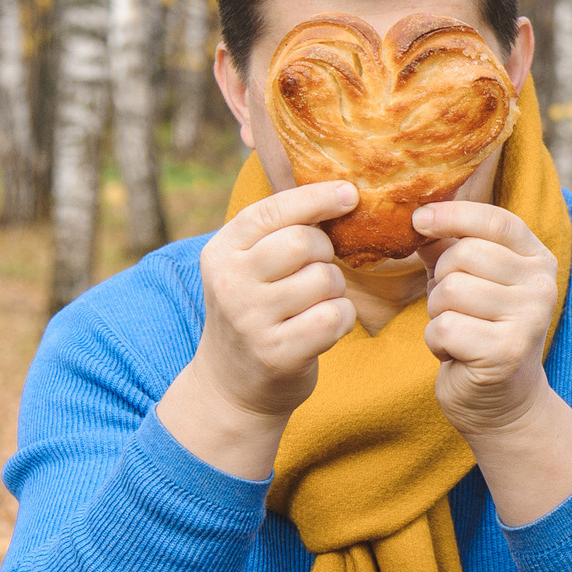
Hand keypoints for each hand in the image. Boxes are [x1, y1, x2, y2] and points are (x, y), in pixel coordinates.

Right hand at [159, 181, 359, 477]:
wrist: (231, 384)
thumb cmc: (256, 310)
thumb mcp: (249, 265)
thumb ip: (279, 229)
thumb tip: (342, 187)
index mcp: (221, 251)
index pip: (274, 209)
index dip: (318, 198)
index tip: (350, 194)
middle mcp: (229, 282)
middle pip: (306, 242)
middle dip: (327, 254)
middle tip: (319, 270)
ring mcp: (250, 319)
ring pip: (326, 280)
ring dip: (336, 291)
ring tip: (315, 304)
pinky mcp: (277, 352)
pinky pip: (335, 316)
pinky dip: (342, 319)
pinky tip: (324, 327)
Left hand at [416, 200, 564, 439]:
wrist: (502, 400)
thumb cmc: (479, 330)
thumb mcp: (468, 281)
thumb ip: (448, 247)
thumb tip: (419, 215)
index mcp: (538, 260)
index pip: (497, 221)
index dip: (453, 214)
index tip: (419, 219)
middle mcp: (542, 285)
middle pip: (465, 253)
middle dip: (440, 280)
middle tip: (452, 307)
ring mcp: (529, 318)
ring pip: (451, 290)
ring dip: (437, 313)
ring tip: (456, 330)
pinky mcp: (507, 351)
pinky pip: (445, 327)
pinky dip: (436, 341)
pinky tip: (454, 352)